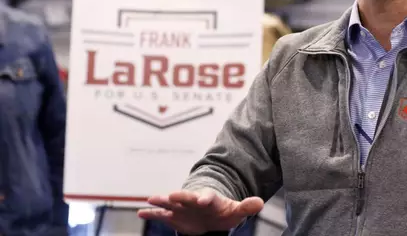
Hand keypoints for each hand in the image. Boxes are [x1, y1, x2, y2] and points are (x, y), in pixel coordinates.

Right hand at [137, 188, 263, 234]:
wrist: (210, 214)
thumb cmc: (223, 211)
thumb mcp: (236, 210)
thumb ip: (246, 206)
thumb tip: (260, 202)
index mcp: (209, 198)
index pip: (207, 197)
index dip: (205, 198)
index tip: (203, 201)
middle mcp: (193, 201)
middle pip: (186, 197)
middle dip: (180, 196)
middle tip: (172, 195)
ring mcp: (182, 208)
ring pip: (170, 204)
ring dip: (162, 201)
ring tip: (151, 198)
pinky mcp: (173, 216)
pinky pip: (160, 214)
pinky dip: (151, 213)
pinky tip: (141, 212)